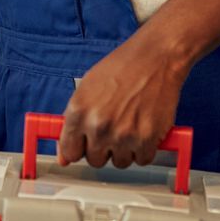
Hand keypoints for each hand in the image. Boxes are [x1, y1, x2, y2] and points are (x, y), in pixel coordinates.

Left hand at [57, 28, 191, 168]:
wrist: (155, 58)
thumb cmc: (122, 68)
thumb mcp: (86, 88)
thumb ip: (72, 122)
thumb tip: (64, 156)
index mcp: (79, 112)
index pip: (69, 151)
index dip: (78, 149)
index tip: (84, 146)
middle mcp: (98, 126)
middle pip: (95, 160)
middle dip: (103, 148)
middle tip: (113, 129)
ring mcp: (123, 135)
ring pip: (119, 162)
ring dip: (125, 150)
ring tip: (130, 126)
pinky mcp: (147, 139)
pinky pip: (142, 159)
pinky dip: (145, 149)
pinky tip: (144, 129)